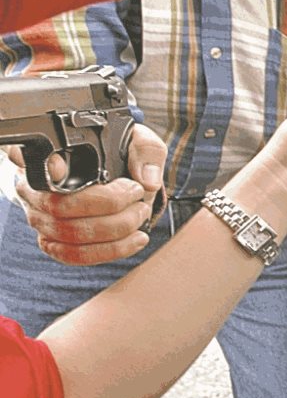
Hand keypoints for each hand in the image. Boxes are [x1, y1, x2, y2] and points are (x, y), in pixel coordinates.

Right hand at [11, 125, 165, 264]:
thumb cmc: (123, 156)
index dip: (44, 168)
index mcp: (46, 158)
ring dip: (115, 230)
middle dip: (108, 206)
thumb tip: (147, 182)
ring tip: (141, 215)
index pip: (29, 160)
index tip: (61, 168)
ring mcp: (41, 218)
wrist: (123, 181)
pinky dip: (110, 251)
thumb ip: (144, 152)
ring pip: (69, 234)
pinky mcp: (54, 242)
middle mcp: (35, 189)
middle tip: (137, 197)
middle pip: (59, 207)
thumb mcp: (137, 142)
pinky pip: (75, 255)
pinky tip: (135, 239)